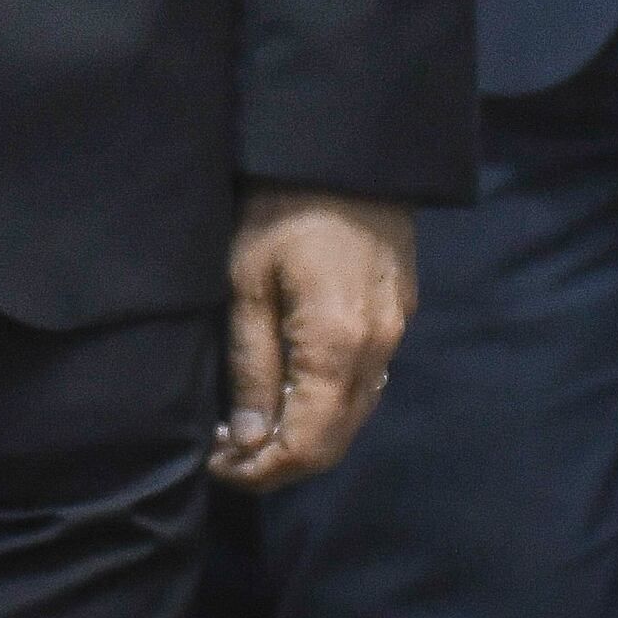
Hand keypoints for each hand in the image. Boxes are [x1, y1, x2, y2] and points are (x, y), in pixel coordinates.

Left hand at [210, 189, 414, 489]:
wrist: (343, 146)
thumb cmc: (278, 207)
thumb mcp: (245, 282)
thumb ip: (252, 365)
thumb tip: (251, 438)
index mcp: (339, 345)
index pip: (310, 444)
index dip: (263, 470)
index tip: (219, 466)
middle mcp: (380, 348)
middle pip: (338, 438)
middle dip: (282, 461)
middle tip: (228, 453)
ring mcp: (396, 330)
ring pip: (356, 412)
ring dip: (307, 433)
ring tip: (251, 426)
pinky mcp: (399, 311)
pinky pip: (368, 380)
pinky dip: (330, 402)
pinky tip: (292, 390)